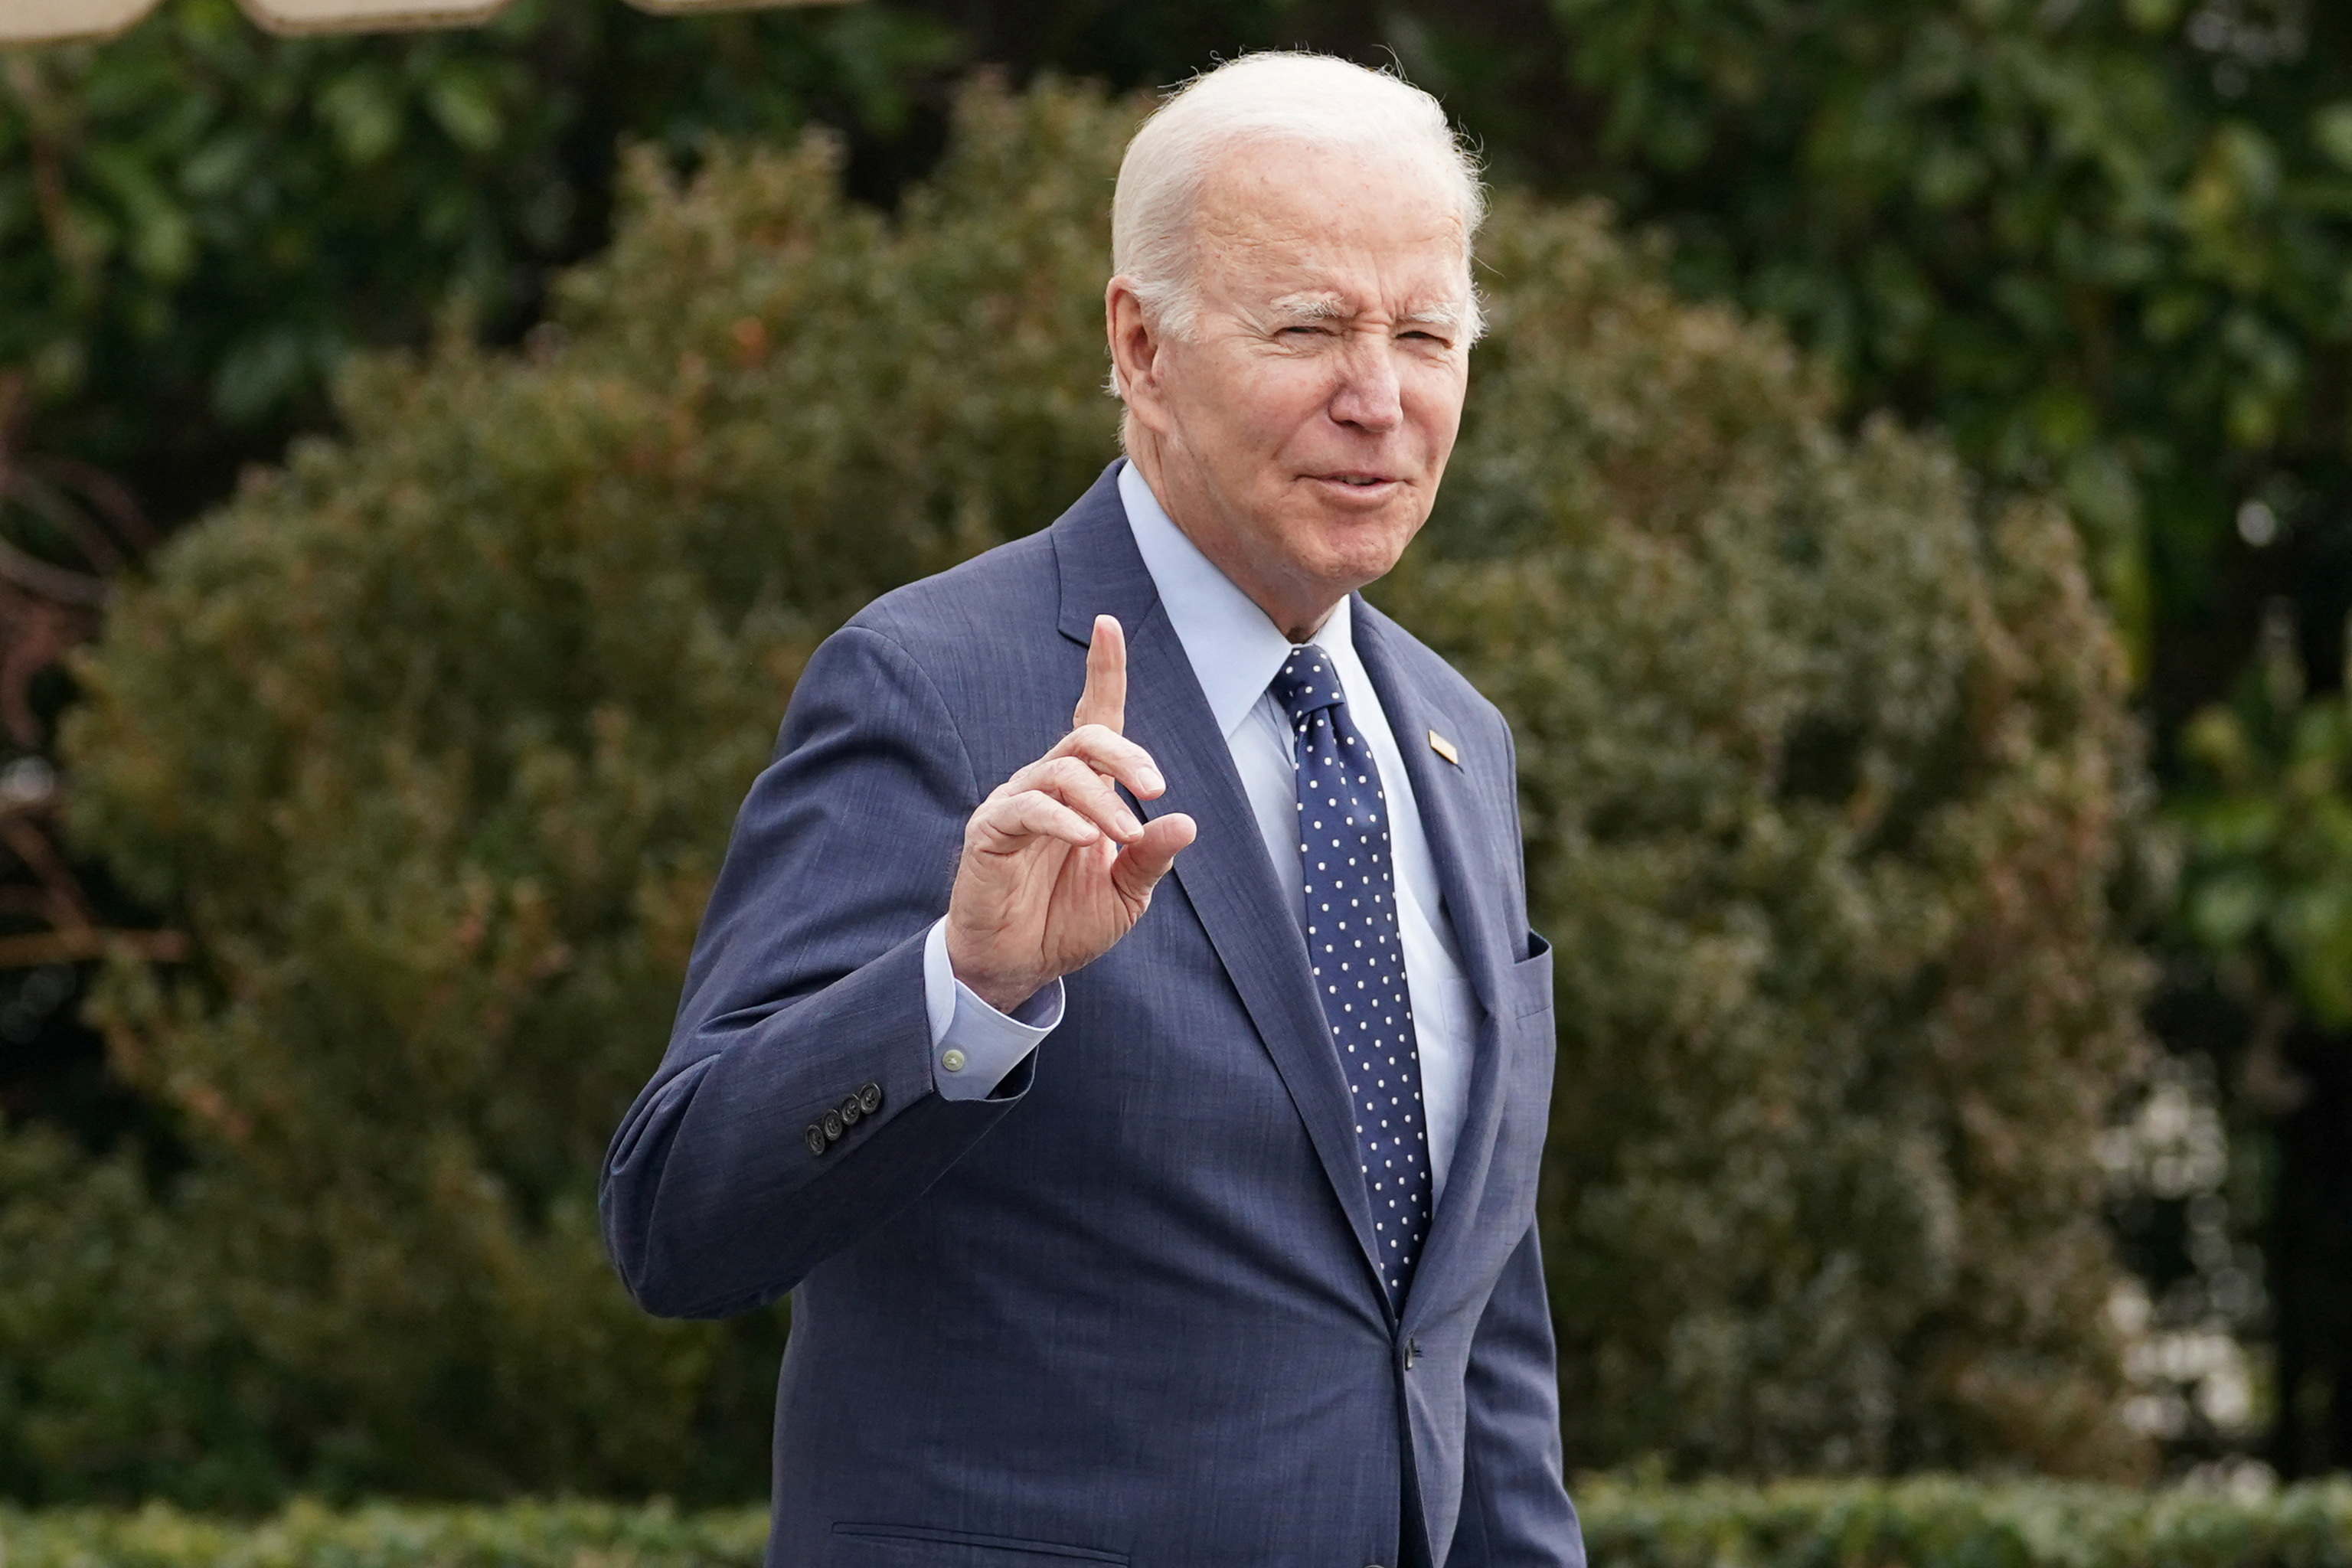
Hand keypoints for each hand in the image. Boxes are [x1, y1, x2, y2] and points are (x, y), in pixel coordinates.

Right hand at [945, 615, 1197, 1012]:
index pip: (1094, 719)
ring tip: (1123, 835)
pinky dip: (1061, 818)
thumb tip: (1185, 821)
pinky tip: (1085, 839)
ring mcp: (1015, 803)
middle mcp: (1047, 785)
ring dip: (1103, 799)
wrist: (1018, 967)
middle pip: (1086, 737)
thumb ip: (1151, 856)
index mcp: (1084, 790)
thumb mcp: (1126, 893)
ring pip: (1061, 771)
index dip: (1102, 672)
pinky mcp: (990, 831)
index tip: (1108, 624)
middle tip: (1156, 788)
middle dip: (1126, 754)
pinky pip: (1027, 808)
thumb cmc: (1067, 923)